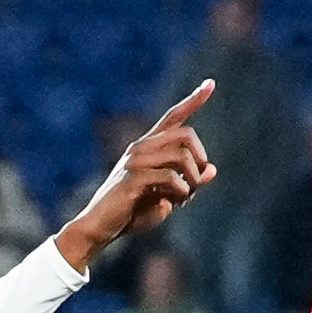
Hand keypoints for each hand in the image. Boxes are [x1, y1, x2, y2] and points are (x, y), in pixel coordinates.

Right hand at [52, 91, 218, 275]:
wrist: (99, 229)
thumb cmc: (131, 213)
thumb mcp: (167, 197)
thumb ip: (189, 182)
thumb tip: (212, 170)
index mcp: (147, 148)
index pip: (173, 117)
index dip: (194, 100)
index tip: (210, 83)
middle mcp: (140, 148)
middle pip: (186, 135)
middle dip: (200, 159)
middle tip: (197, 181)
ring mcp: (135, 161)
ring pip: (183, 157)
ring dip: (193, 181)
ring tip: (183, 198)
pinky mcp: (133, 177)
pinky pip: (172, 177)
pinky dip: (181, 192)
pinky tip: (172, 203)